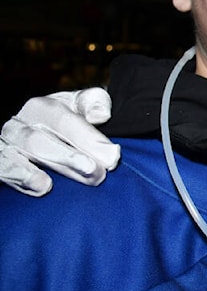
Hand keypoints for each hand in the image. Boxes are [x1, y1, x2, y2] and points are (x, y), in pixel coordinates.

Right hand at [0, 88, 119, 195]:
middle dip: (71, 158)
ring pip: (26, 152)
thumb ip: (94, 103)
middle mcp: (20, 123)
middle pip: (44, 140)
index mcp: (42, 107)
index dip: (90, 139)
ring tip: (72, 178)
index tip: (113, 157)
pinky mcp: (0, 163)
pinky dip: (20, 176)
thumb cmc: (67, 122)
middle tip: (96, 173)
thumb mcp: (80, 107)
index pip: (66, 122)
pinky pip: (3, 167)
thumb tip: (101, 114)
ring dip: (50, 167)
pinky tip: (41, 187)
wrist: (44, 137)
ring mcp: (6, 143)